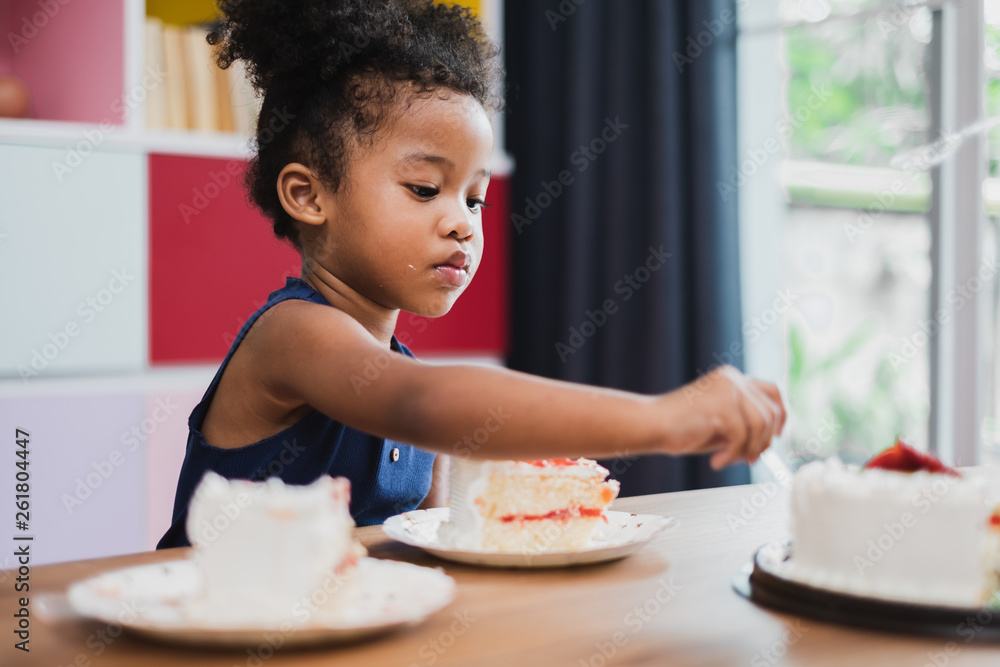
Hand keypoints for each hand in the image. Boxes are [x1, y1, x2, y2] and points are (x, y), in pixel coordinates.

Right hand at [665, 365, 785, 468]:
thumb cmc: (681, 428)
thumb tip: (771, 439)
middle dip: (764, 441)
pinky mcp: (721, 405)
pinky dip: (731, 455)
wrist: (651, 424)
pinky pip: (742, 437)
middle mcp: (733, 378)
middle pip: (771, 412)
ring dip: (749, 449)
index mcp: (732, 378)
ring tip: (727, 460)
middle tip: (749, 460)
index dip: (780, 416)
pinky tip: (715, 462)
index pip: (772, 392)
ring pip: (761, 425)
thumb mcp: (720, 422)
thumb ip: (744, 423)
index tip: (776, 436)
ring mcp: (728, 389)